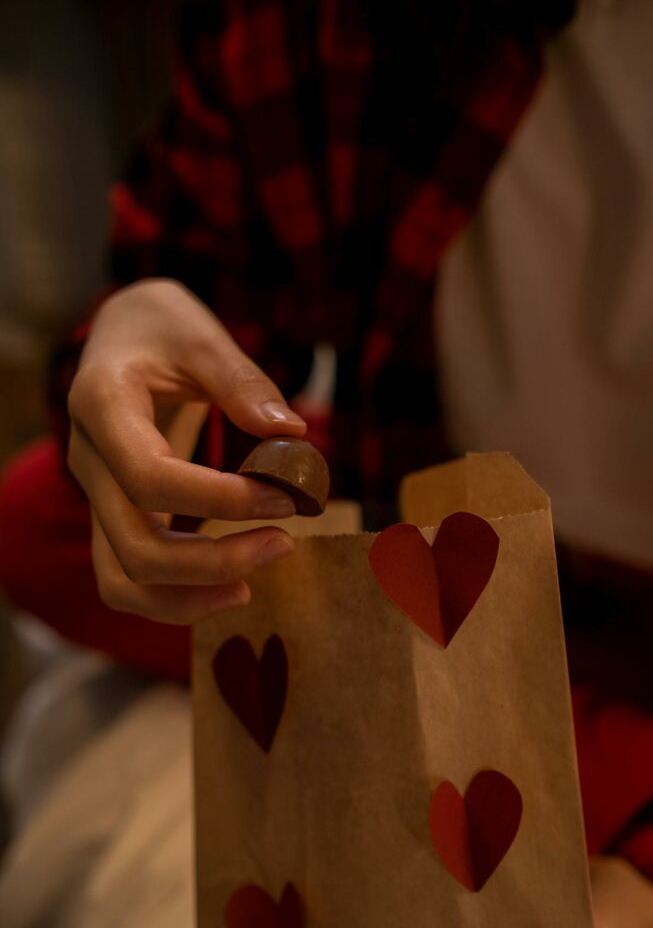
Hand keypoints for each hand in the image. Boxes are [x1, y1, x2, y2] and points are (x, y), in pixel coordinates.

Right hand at [68, 278, 306, 623]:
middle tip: (284, 541)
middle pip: (136, 545)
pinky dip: (177, 598)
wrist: (122, 337)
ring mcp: (96, 495)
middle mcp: (89, 460)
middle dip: (215, 560)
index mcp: (102, 405)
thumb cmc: (161, 329)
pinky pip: (130, 579)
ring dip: (191, 595)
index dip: (222, 500)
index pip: (151, 477)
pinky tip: (232, 585)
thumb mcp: (199, 334)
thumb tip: (289, 433)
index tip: (286, 498)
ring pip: (124, 579)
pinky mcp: (113, 516)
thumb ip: (241, 380)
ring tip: (255, 582)